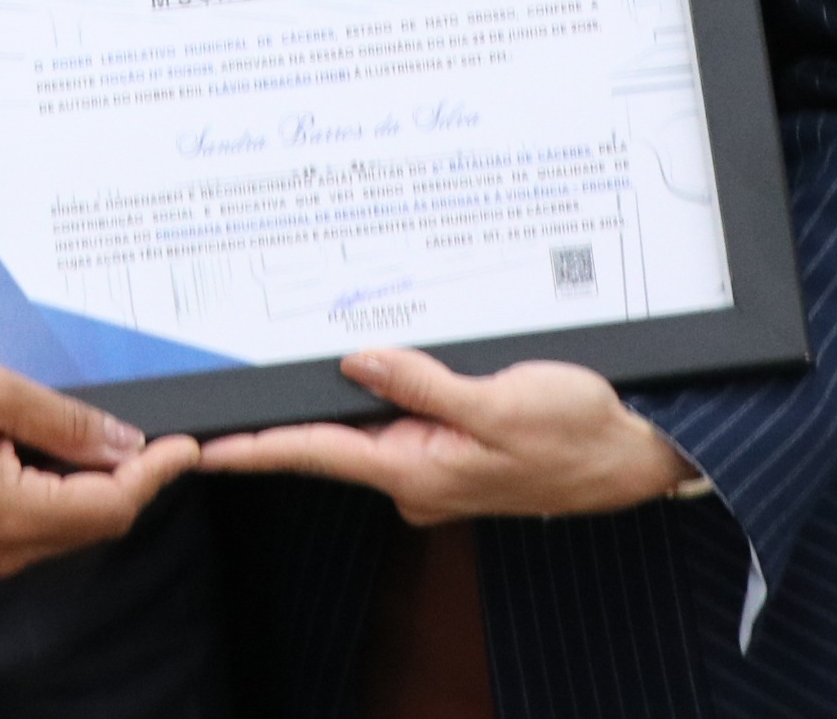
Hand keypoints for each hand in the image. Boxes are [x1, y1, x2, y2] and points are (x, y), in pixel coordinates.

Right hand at [0, 362, 200, 580]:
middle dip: (125, 478)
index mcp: (12, 518)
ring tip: (87, 433)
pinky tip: (43, 451)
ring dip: (85, 484)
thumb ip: (65, 420)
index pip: (110, 506)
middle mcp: (2, 553)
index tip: (186, 447)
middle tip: (148, 433)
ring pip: (62, 526)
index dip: (154, 475)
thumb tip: (123, 442)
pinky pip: (30, 527)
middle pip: (92, 522)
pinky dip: (51, 492)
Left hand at [197, 349, 695, 524]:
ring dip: (332, 400)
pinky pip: (401, 420)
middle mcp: (416, 476)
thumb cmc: (577, 433)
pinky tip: (366, 368)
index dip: (256, 448)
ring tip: (284, 370)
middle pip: (331, 443)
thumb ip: (422, 382)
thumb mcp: (499, 401)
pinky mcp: (453, 450)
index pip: (317, 455)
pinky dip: (379, 394)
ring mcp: (434, 467)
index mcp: (419, 470)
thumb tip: (356, 360)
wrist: (633, 455)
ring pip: (367, 425)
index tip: (203, 447)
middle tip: (221, 400)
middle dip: (279, 420)